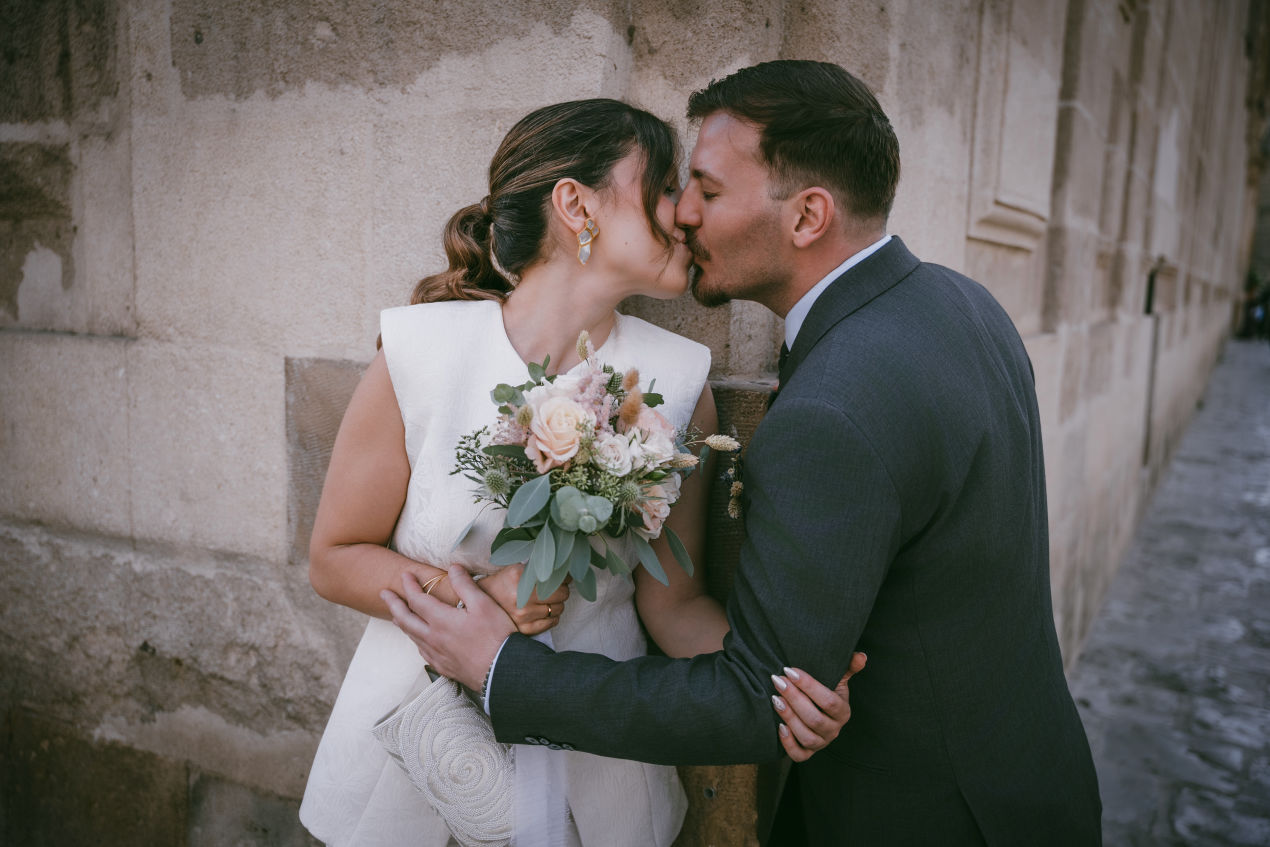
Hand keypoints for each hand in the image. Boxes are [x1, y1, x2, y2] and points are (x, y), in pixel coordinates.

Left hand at [381, 566, 516, 690]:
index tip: (405, 575)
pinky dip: (415, 640)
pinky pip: (422, 651)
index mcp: (441, 621)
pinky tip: (418, 640)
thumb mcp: (484, 605)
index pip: (417, 600)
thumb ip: (465, 585)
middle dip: (393, 604)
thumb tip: (453, 568)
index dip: (409, 586)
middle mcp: (433, 638)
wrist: (502, 672)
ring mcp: (436, 654)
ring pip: (411, 636)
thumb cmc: (496, 637)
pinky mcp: (443, 667)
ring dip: (401, 622)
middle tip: (383, 594)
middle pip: (405, 619)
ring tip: (395, 616)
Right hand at [479, 563, 569, 635]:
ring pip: (558, 609)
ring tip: (548, 600)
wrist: (480, 603)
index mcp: (519, 577)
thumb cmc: (502, 583)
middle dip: (562, 591)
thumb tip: (565, 570)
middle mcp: (521, 597)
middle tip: (556, 589)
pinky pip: (551, 623)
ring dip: (557, 604)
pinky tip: (545, 611)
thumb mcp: (515, 569)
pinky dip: (552, 617)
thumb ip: (537, 568)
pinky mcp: (524, 628)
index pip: (555, 578)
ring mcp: (522, 615)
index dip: (563, 578)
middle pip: (561, 594)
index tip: (563, 578)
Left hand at [770, 652, 866, 761]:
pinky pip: (799, 755)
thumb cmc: (825, 691)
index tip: (789, 670)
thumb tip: (861, 656)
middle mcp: (834, 730)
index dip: (809, 686)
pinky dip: (789, 743)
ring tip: (775, 699)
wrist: (816, 711)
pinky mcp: (808, 752)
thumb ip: (848, 667)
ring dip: (789, 718)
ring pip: (807, 737)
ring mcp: (821, 742)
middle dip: (794, 699)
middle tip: (778, 681)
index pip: (828, 701)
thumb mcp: (838, 678)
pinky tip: (779, 726)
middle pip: (815, 719)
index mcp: (843, 711)